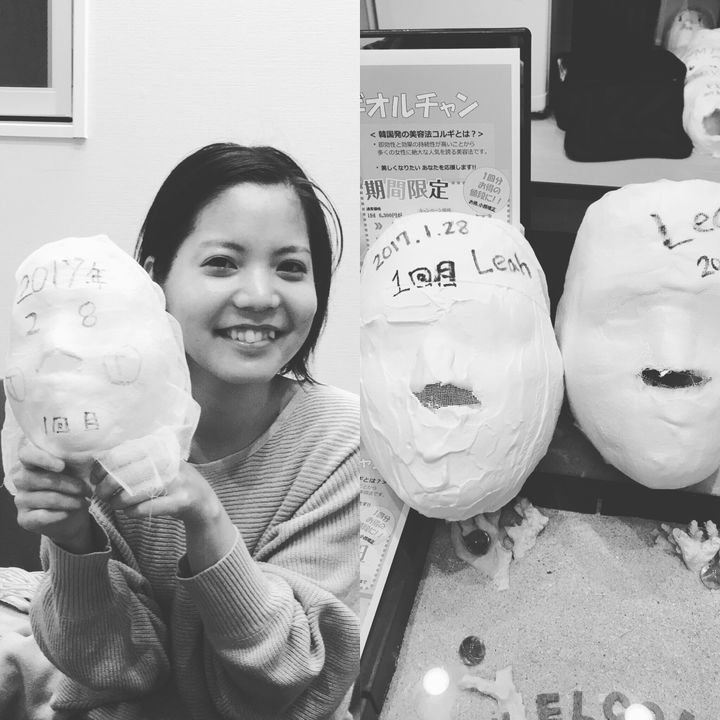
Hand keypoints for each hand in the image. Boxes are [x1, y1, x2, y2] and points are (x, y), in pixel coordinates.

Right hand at [12, 442, 93, 552]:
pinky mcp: (24, 519)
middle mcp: (21, 479)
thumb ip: (74, 458)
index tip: (61, 466)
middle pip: (43, 479)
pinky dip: (61, 514)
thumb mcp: (75, 468)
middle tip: (87, 490)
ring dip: (71, 501)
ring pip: (47, 498)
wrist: (71, 513)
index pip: (26, 454)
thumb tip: (88, 451)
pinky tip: (71, 512)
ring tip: (85, 501)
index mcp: (30, 462)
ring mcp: (21, 499)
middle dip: (70, 485)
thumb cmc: (72, 484)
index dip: (42, 459)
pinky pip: (42, 516)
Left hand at [90, 437, 237, 572]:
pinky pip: (146, 509)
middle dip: (104, 489)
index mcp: (157, 447)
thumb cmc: (169, 479)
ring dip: (117, 502)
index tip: (94, 478)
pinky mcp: (181, 500)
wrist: (202, 498)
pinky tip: (131, 512)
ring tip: (115, 504)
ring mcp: (176, 480)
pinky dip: (133, 512)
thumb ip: (131, 459)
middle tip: (101, 496)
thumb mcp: (154, 462)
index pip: (118, 455)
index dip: (101, 468)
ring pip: (132, 494)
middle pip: (121, 476)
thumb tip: (96, 467)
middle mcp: (167, 461)